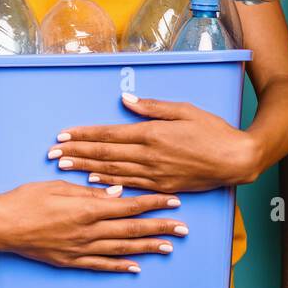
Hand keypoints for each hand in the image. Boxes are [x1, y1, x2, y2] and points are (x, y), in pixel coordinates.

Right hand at [0, 180, 187, 272]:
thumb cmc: (26, 198)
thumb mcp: (60, 186)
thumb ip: (92, 192)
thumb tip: (119, 193)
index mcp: (86, 208)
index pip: (129, 205)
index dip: (153, 203)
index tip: (174, 202)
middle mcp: (87, 231)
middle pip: (132, 229)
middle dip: (160, 227)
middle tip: (183, 228)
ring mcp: (79, 249)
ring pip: (121, 249)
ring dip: (146, 248)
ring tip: (168, 247)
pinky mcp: (69, 261)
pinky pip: (100, 265)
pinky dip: (120, 267)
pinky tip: (135, 267)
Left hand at [47, 92, 259, 191]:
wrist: (236, 160)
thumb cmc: (213, 131)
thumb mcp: (184, 110)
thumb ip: (153, 107)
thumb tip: (126, 100)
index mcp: (152, 134)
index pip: (109, 135)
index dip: (84, 135)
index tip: (63, 134)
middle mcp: (149, 156)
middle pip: (104, 154)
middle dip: (75, 152)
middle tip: (52, 152)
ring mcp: (154, 174)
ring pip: (112, 171)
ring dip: (85, 168)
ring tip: (64, 166)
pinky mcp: (162, 187)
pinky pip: (129, 186)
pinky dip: (108, 183)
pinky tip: (93, 182)